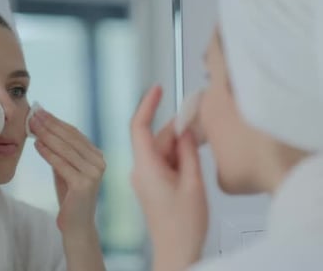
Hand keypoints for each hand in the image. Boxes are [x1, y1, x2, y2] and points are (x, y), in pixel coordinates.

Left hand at [29, 109, 105, 235]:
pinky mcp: (85, 184)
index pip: (73, 133)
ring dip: (46, 135)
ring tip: (31, 125)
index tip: (39, 110)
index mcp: (96, 155)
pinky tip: (36, 145)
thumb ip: (60, 150)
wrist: (76, 224)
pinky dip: (48, 153)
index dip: (55, 120)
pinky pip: (62, 164)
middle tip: (32, 113)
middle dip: (49, 124)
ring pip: (65, 149)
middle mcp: (99, 161)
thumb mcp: (65, 167)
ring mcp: (94, 173)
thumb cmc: (69, 195)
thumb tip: (43, 125)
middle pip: (70, 138)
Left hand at [130, 86, 207, 270]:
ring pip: (161, 149)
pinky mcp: (151, 184)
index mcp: (147, 168)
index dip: (147, 105)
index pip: (139, 127)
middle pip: (155, 137)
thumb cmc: (183, 227)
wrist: (176, 251)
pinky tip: (192, 157)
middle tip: (199, 119)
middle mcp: (141, 171)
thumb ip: (189, 152)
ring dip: (179, 143)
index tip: (156, 89)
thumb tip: (185, 130)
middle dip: (177, 128)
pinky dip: (177, 155)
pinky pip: (162, 161)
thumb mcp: (193, 183)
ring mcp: (145, 178)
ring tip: (201, 143)